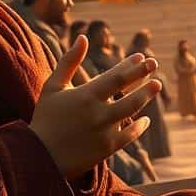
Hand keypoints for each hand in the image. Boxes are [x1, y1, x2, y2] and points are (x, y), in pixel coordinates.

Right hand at [29, 35, 160, 179]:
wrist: (39, 157)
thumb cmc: (45, 117)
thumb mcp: (53, 86)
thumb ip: (69, 61)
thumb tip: (83, 37)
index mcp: (85, 95)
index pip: (116, 76)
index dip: (130, 65)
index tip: (141, 56)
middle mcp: (97, 113)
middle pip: (128, 92)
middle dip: (143, 76)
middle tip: (155, 64)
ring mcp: (104, 131)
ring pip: (132, 111)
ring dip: (146, 96)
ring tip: (157, 85)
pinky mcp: (107, 149)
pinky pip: (129, 136)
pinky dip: (139, 127)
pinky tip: (146, 119)